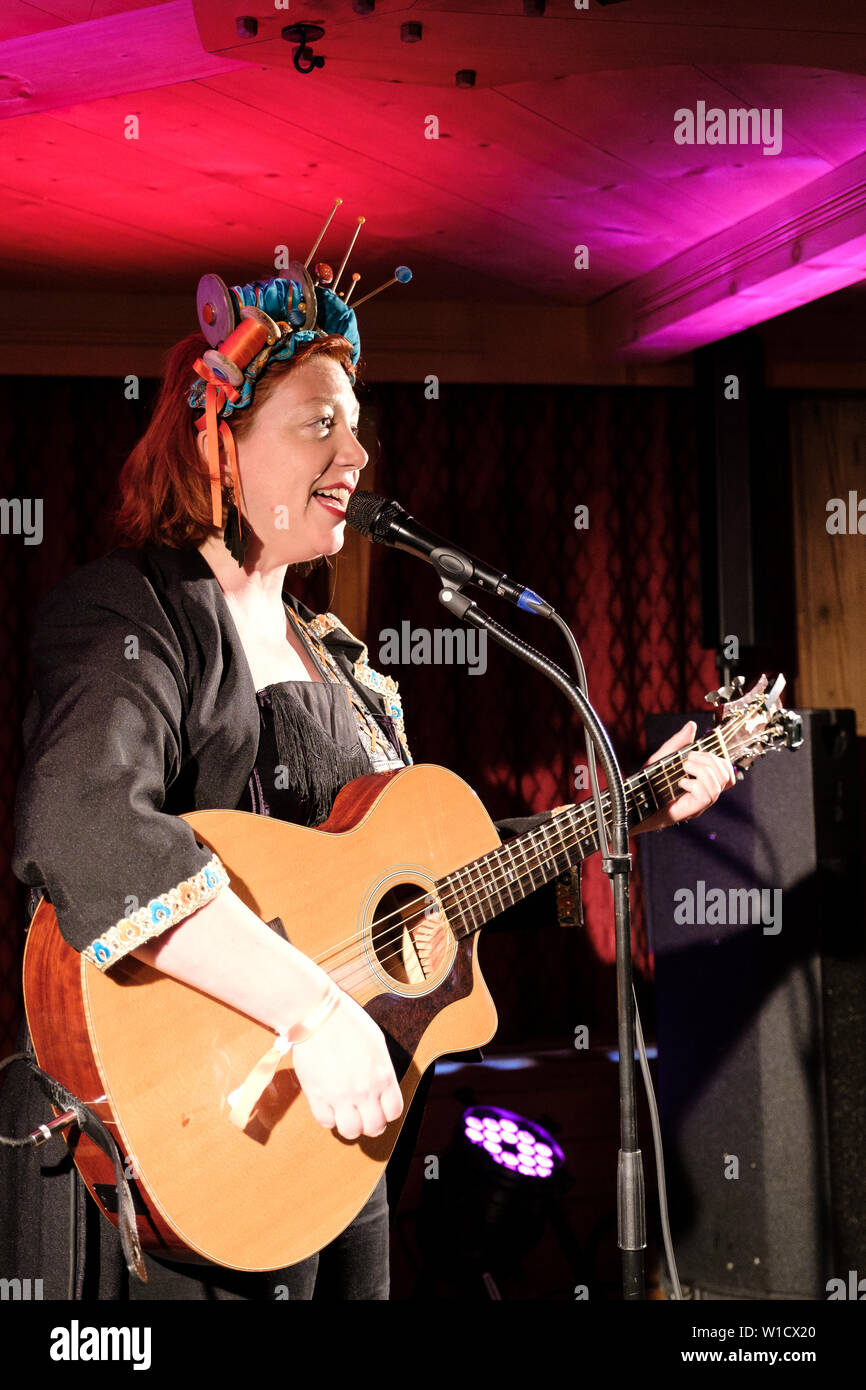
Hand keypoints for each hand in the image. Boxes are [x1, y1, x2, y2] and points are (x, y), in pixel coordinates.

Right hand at [290, 990, 403, 1140]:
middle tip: (362, 1115)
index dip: (387, 1112)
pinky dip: (328, 1117)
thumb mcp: (376, 1043)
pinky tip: (328, 1104)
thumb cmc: (348, 1022)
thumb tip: (381, 1086)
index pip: (394, 1111)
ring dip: (349, 1125)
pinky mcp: (317, 1095)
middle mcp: (365, 1090)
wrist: (319, 1014)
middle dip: (370, 1124)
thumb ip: (381, 1069)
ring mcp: (340, 1095)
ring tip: (345, 1112)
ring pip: (350, 1131)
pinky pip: (325, 1121)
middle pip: (374, 1127)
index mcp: (383, 1075)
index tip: (379, 1108)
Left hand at [637, 720, 735, 832]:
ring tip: (683, 767)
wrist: (636, 801)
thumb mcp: (664, 757)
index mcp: (704, 780)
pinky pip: (706, 796)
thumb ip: (679, 742)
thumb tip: (691, 725)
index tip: (697, 752)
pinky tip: (680, 782)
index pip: (728, 772)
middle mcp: (706, 792)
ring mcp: (701, 803)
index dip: (720, 759)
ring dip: (701, 770)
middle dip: (710, 760)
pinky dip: (693, 784)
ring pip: (718, 785)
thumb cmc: (651, 782)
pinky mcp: (693, 809)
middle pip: (727, 775)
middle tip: (688, 758)